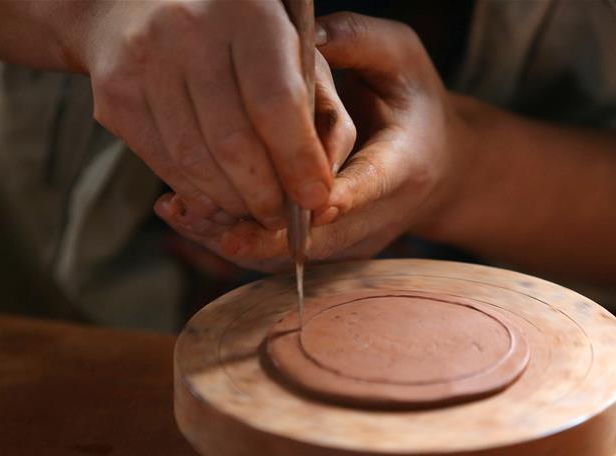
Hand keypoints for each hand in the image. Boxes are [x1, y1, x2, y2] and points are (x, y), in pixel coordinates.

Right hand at [77, 0, 333, 229]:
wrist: (137, 3)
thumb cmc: (236, 34)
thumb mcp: (287, 46)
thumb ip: (315, 109)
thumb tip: (316, 193)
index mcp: (247, 11)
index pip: (276, 103)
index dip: (298, 162)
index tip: (315, 199)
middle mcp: (189, 29)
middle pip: (232, 142)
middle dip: (264, 194)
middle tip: (281, 216)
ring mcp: (144, 61)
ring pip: (194, 160)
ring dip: (230, 201)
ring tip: (252, 211)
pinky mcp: (115, 95)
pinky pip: (162, 162)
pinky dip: (195, 191)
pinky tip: (215, 199)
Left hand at [154, 11, 463, 271]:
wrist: (432, 165)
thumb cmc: (411, 102)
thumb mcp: (400, 59)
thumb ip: (360, 42)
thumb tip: (308, 38)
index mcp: (404, 168)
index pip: (370, 187)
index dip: (339, 198)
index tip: (310, 205)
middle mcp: (376, 217)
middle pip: (320, 241)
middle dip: (266, 238)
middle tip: (214, 225)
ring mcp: (349, 242)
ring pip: (288, 257)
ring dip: (234, 240)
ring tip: (182, 214)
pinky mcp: (324, 251)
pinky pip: (275, 255)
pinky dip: (230, 239)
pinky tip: (186, 215)